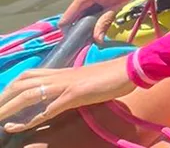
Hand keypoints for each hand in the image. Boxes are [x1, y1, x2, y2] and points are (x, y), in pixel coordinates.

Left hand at [0, 56, 135, 133]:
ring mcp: (66, 84)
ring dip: (9, 109)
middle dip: (4, 99)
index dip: (10, 88)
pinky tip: (19, 126)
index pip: (28, 76)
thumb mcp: (85, 82)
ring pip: (29, 94)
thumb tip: (60, 99)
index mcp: (62, 72)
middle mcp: (59, 76)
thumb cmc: (112, 76)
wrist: (130, 70)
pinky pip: (48, 108)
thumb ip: (70, 88)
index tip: (1, 100)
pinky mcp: (75, 94)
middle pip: (22, 84)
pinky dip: (31, 118)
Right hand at [59, 0, 153, 41]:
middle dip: (82, 25)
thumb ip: (103, 23)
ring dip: (88, 17)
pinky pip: (84, 3)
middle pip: (73, 16)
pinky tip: (103, 11)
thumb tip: (97, 41)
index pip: (66, 19)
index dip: (70, 32)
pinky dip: (91, 10)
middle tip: (96, 32)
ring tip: (103, 19)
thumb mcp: (115, 7)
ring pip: (80, 10)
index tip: (80, 41)